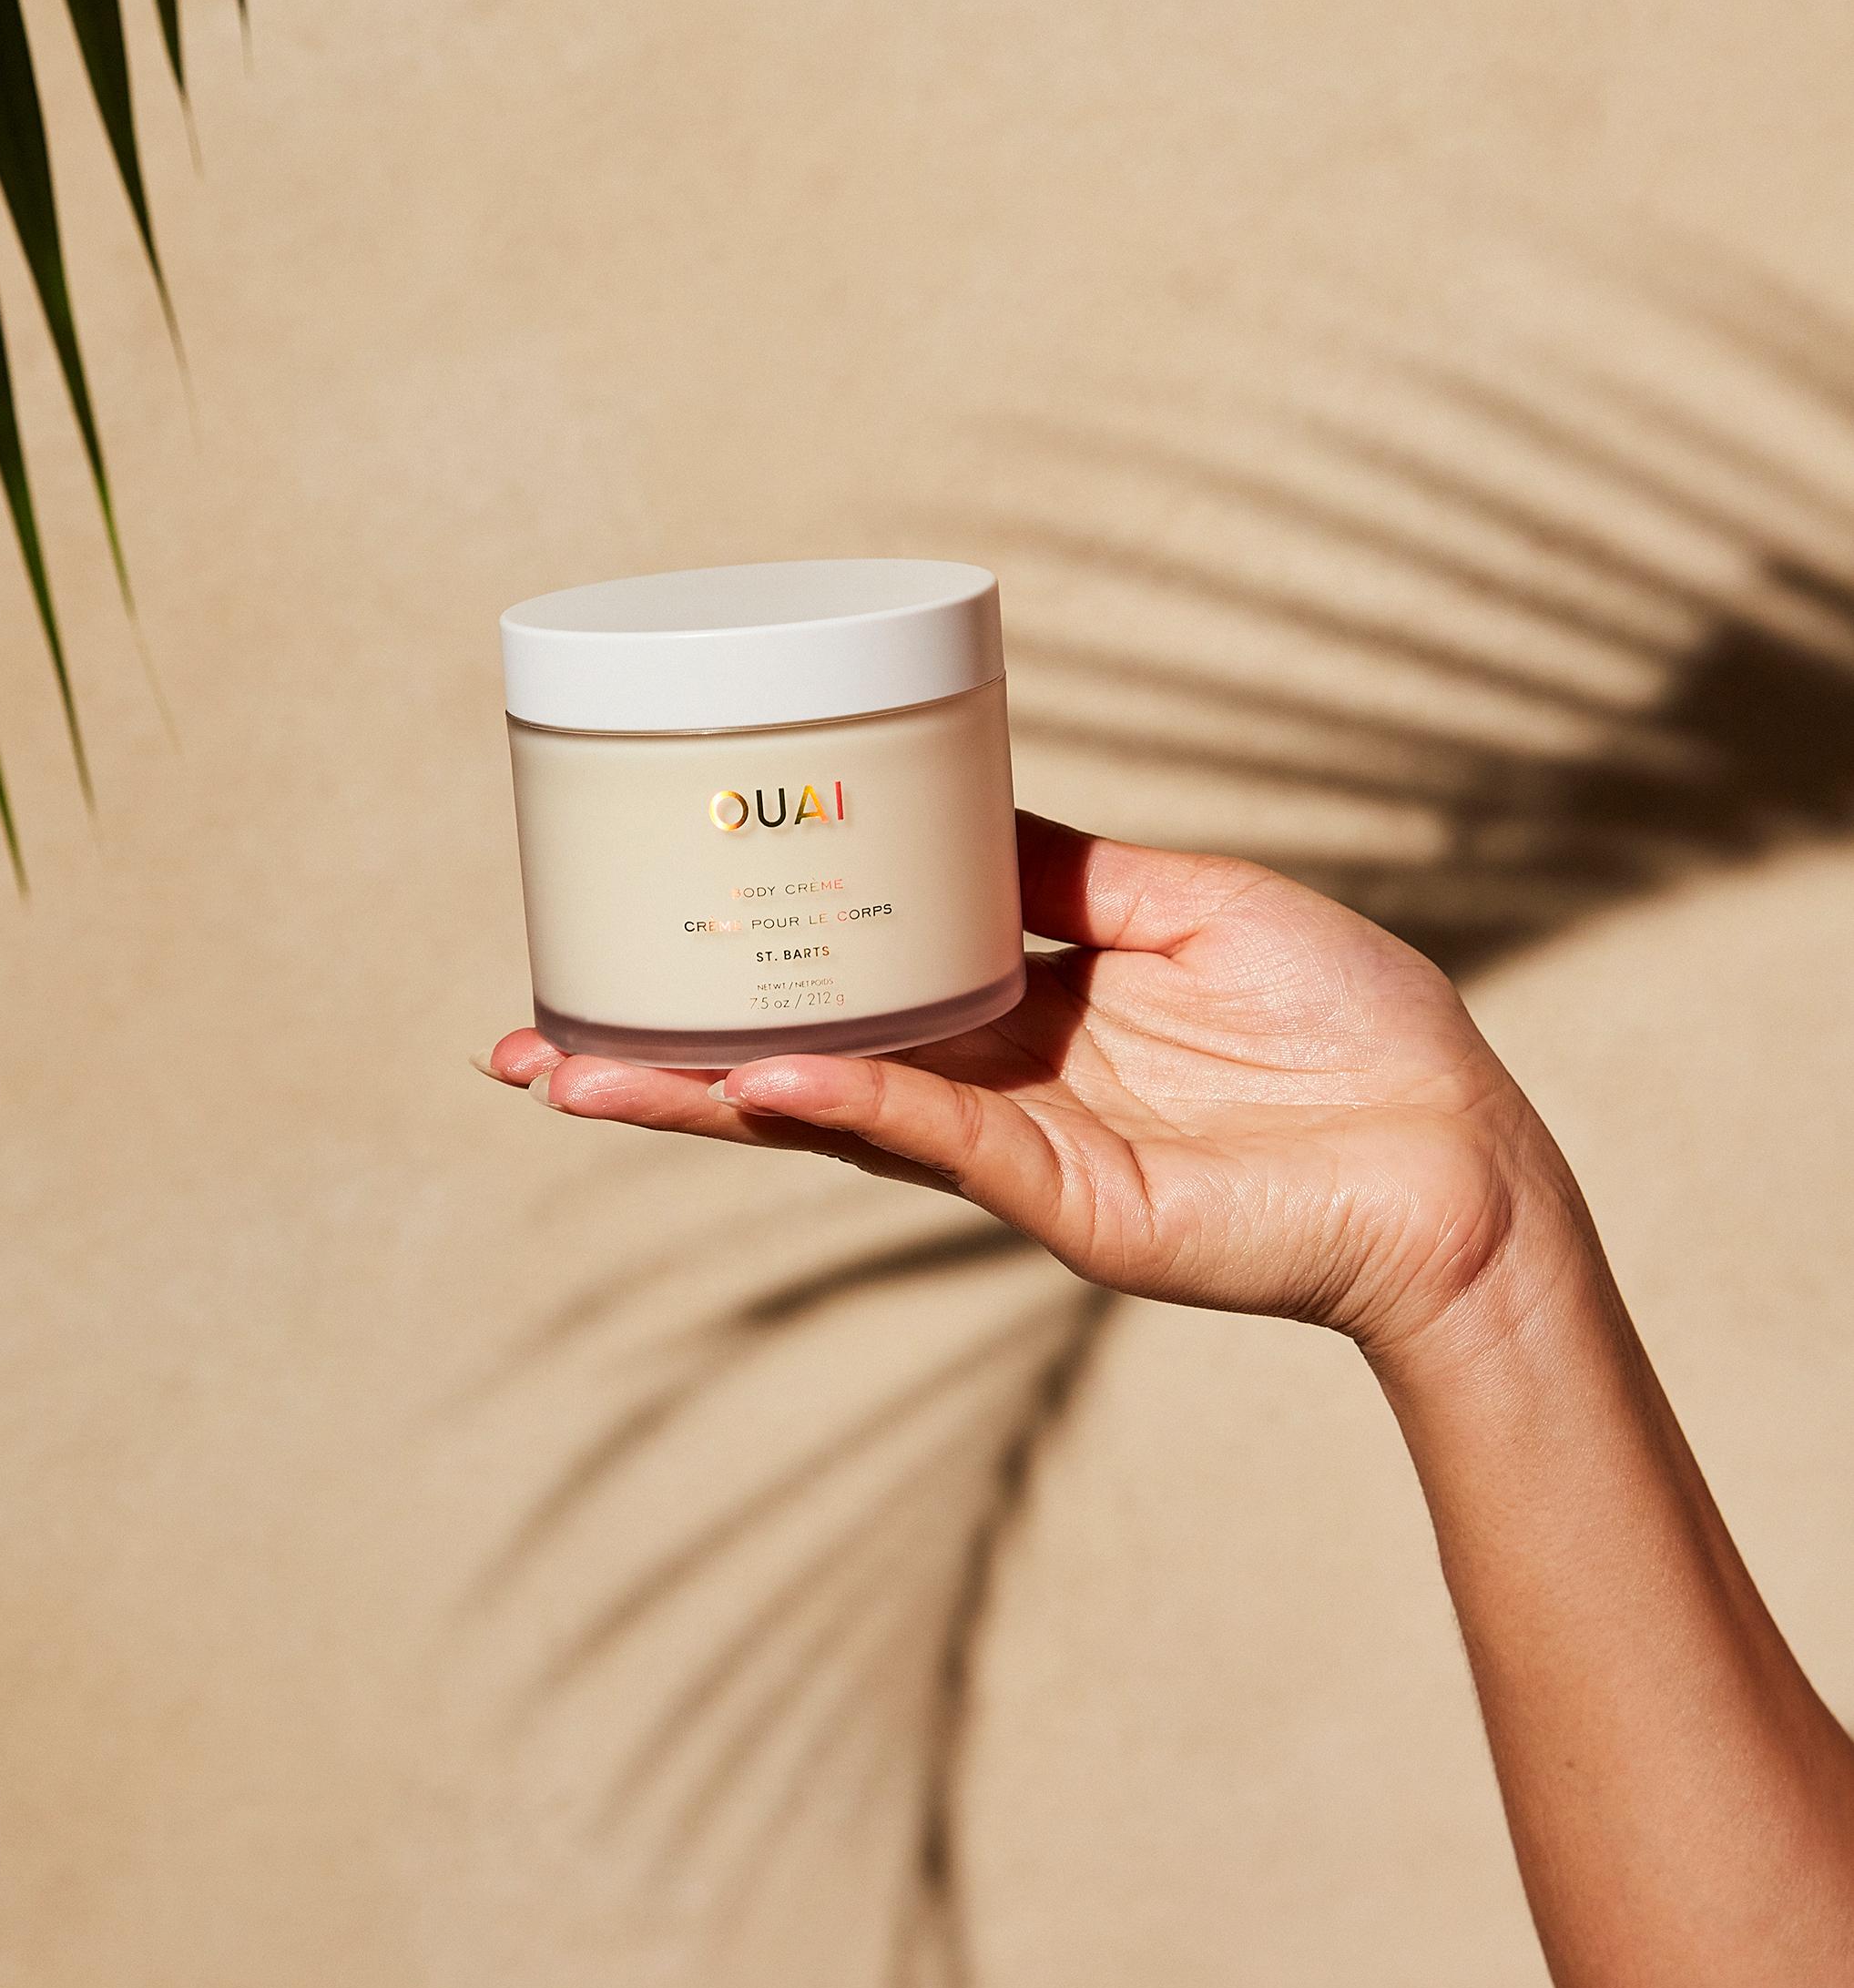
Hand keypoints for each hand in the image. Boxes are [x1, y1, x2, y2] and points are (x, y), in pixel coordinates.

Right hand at [482, 812, 1586, 1367]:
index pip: (851, 978)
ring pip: (826, 1111)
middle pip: (796, 1059)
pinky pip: (934, 1137)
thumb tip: (950, 792)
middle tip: (526, 1041)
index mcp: (1022, 1003)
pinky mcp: (1065, 1195)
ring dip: (696, 1095)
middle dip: (659, 1060)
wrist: (1461, 1150)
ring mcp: (1016, 1142)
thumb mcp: (1186, 899)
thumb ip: (1059, 867)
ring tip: (569, 1074)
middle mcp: (993, 1076)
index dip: (746, 961)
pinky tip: (751, 1078)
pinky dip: (844, 1103)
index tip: (640, 926)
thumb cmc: (1349, 1025)